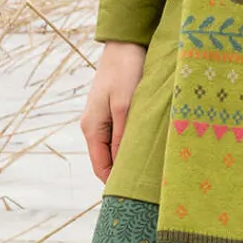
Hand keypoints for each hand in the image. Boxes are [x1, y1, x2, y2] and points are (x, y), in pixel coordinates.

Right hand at [81, 41, 146, 182]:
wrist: (125, 44)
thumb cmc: (126, 72)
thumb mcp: (126, 106)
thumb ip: (122, 137)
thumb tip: (121, 166)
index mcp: (92, 128)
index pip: (101, 168)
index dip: (115, 184)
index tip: (135, 197)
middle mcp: (93, 127)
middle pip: (106, 161)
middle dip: (123, 174)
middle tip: (147, 188)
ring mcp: (101, 119)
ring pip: (114, 149)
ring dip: (129, 158)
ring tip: (150, 171)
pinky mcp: (112, 111)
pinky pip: (119, 137)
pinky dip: (130, 145)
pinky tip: (147, 148)